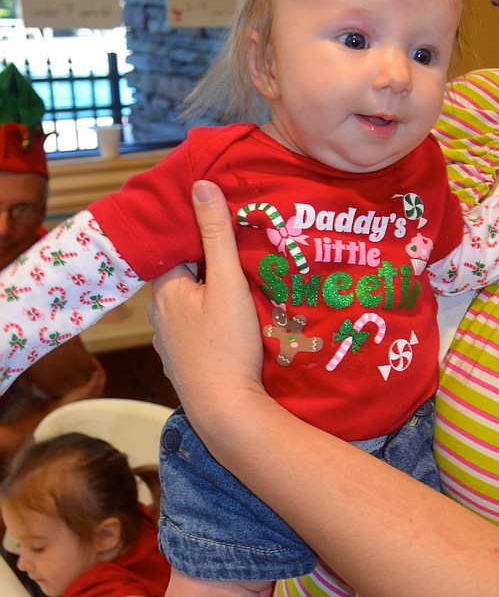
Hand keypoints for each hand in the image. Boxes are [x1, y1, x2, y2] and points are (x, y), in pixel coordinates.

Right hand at [54, 356, 105, 407]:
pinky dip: (73, 373)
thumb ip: (93, 382)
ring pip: (83, 376)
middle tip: (82, 356)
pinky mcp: (71, 392)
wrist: (56, 412)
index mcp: (96, 392)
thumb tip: (96, 371)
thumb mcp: (85, 391)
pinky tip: (66, 369)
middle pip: (93, 375)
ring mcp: (80, 392)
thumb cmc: (72, 402)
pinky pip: (74, 379)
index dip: (97, 364)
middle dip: (89, 365)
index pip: (101, 375)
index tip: (89, 356)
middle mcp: (90, 392)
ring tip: (74, 360)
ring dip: (80, 368)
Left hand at [148, 180, 263, 422]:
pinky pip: (194, 332)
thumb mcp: (228, 283)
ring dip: (209, 297)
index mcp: (165, 289)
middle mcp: (159, 315)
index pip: (175, 246)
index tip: (225, 225)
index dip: (199, 234)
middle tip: (242, 256)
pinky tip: (231, 327)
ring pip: (188, 306)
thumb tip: (200, 184)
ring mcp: (168, 343)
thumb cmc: (228, 347)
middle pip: (183, 276)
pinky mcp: (183, 365)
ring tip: (241, 289)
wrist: (226, 411)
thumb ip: (216, 234)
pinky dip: (209, 324)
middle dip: (208, 266)